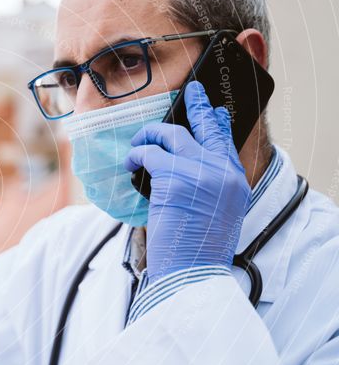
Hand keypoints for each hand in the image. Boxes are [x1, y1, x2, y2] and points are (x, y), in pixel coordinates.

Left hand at [124, 81, 250, 282]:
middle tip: (190, 91)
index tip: (213, 109)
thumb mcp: (214, 213)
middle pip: (207, 126)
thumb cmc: (196, 250)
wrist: (192, 272)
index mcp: (234, 181)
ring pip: (171, 134)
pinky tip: (129, 164)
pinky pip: (149, 153)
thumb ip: (208, 185)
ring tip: (137, 148)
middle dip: (196, 105)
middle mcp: (223, 171)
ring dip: (149, 136)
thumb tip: (185, 164)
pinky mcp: (176, 177)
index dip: (216, 121)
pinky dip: (135, 156)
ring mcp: (201, 171)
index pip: (226, 141)